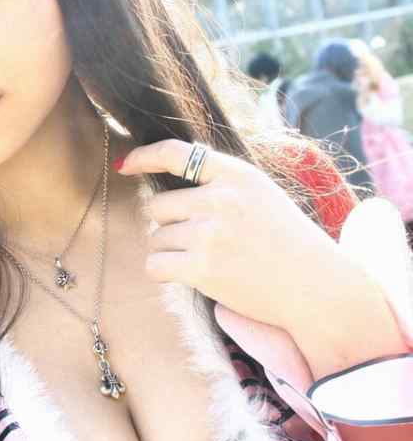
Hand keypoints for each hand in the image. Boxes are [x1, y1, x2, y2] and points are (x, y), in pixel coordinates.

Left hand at [116, 139, 353, 334]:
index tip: (126, 166)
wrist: (314, 286)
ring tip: (205, 261)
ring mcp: (209, 234)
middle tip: (196, 242)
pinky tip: (187, 275)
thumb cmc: (287, 241)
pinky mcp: (202, 268)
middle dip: (168, 225)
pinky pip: (155, 265)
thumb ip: (222, 181)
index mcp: (236, 175)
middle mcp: (220, 199)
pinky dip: (163, 272)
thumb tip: (172, 173)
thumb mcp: (262, 193)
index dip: (144, 157)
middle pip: (158, 206)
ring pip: (156, 238)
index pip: (176, 153)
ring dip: (170, 252)